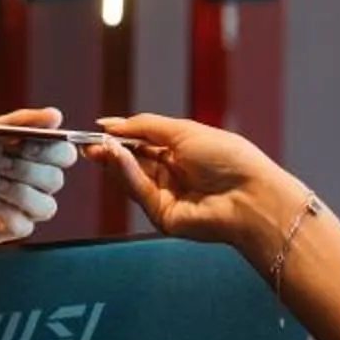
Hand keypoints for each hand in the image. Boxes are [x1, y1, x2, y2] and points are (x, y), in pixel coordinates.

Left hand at [0, 107, 78, 242]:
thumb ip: (12, 121)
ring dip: (19, 193)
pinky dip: (7, 215)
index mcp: (36, 150)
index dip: (50, 149)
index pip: (64, 151)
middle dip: (27, 170)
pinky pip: (24, 226)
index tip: (21, 143)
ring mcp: (26, 206)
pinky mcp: (10, 227)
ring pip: (46, 206)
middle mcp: (37, 179)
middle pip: (56, 179)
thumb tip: (55, 116)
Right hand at [95, 113, 306, 263]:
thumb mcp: (183, 130)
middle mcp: (173, 174)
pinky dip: (126, 174)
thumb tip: (110, 123)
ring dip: (114, 160)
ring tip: (100, 146)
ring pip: (131, 177)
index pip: (142, 143)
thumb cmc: (229, 157)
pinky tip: (117, 157)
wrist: (250, 194)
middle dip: (111, 150)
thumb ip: (144, 126)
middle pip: (132, 161)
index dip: (120, 136)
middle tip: (89, 141)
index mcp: (181, 151)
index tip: (98, 129)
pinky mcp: (163, 216)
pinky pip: (139, 192)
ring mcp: (167, 196)